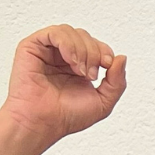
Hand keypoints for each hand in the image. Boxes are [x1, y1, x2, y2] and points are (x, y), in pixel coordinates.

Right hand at [3, 27, 125, 143]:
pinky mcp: (32, 47)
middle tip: (89, 75)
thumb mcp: (103, 102)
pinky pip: (54, 32)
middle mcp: (62, 57)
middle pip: (84, 36)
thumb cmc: (66, 117)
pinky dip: (67, 43)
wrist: (44, 123)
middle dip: (94, 53)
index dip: (104, 51)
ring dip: (81, 50)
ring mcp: (47, 51)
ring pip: (70, 31)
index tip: (106, 67)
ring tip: (79, 71)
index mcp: (78, 66)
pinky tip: (70, 61)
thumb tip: (122, 57)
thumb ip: (117, 82)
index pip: (96, 45)